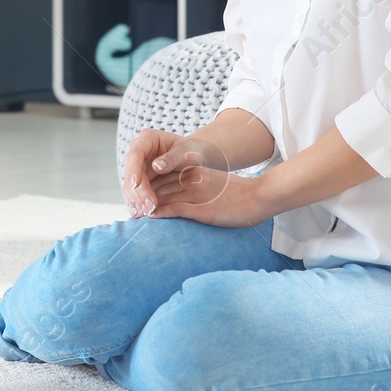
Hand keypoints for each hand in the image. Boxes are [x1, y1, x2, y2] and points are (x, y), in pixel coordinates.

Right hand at [124, 130, 229, 218]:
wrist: (192, 157)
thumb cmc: (190, 151)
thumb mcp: (185, 153)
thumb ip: (172, 158)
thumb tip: (156, 166)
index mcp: (147, 138)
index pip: (135, 154)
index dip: (133, 170)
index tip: (136, 184)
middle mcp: (138, 150)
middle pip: (131, 172)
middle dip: (138, 191)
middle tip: (149, 207)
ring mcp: (137, 165)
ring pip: (130, 184)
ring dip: (137, 199)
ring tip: (148, 212)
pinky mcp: (139, 178)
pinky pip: (135, 191)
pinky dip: (139, 202)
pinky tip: (144, 212)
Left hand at [145, 163, 270, 228]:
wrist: (260, 197)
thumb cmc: (242, 195)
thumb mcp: (217, 185)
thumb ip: (201, 188)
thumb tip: (190, 200)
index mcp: (195, 172)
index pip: (165, 177)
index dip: (150, 186)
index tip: (139, 195)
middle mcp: (192, 180)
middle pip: (160, 186)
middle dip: (143, 197)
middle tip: (130, 206)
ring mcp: (196, 193)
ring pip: (163, 197)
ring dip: (146, 206)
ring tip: (134, 215)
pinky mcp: (201, 208)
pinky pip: (175, 209)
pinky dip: (160, 213)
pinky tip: (149, 217)